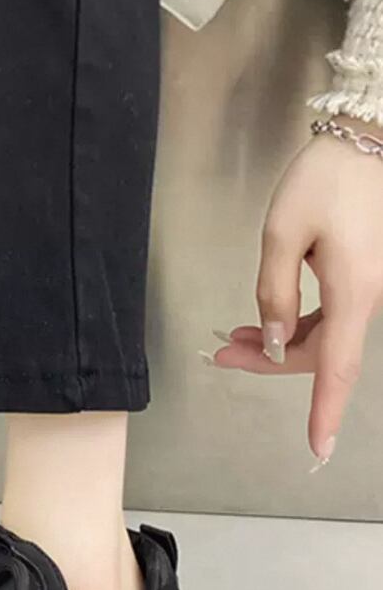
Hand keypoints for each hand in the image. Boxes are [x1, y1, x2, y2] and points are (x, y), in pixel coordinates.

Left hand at [208, 118, 382, 468]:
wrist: (361, 141)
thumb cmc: (323, 183)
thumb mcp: (282, 236)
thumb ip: (275, 293)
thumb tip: (276, 341)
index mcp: (354, 292)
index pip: (337, 368)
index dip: (325, 412)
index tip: (317, 448)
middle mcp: (366, 298)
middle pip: (319, 354)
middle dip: (269, 362)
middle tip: (222, 352)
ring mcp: (364, 289)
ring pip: (320, 338)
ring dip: (277, 344)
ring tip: (233, 339)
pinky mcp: (357, 278)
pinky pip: (326, 317)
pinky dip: (293, 324)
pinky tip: (264, 322)